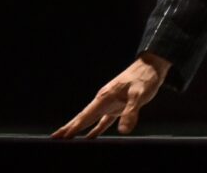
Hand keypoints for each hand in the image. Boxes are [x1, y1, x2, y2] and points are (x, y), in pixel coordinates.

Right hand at [52, 53, 170, 138]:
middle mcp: (103, 101)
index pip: (85, 116)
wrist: (151, 66)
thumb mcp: (139, 95)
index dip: (72, 127)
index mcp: (104, 97)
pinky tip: (90, 138)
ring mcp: (109, 104)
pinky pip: (102, 121)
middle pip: (83, 118)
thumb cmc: (144, 78)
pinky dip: (95, 130)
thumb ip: (131, 112)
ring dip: (79, 129)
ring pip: (90, 120)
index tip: (59, 135)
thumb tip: (123, 130)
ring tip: (67, 139)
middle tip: (55, 138)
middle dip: (69, 128)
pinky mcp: (117, 107)